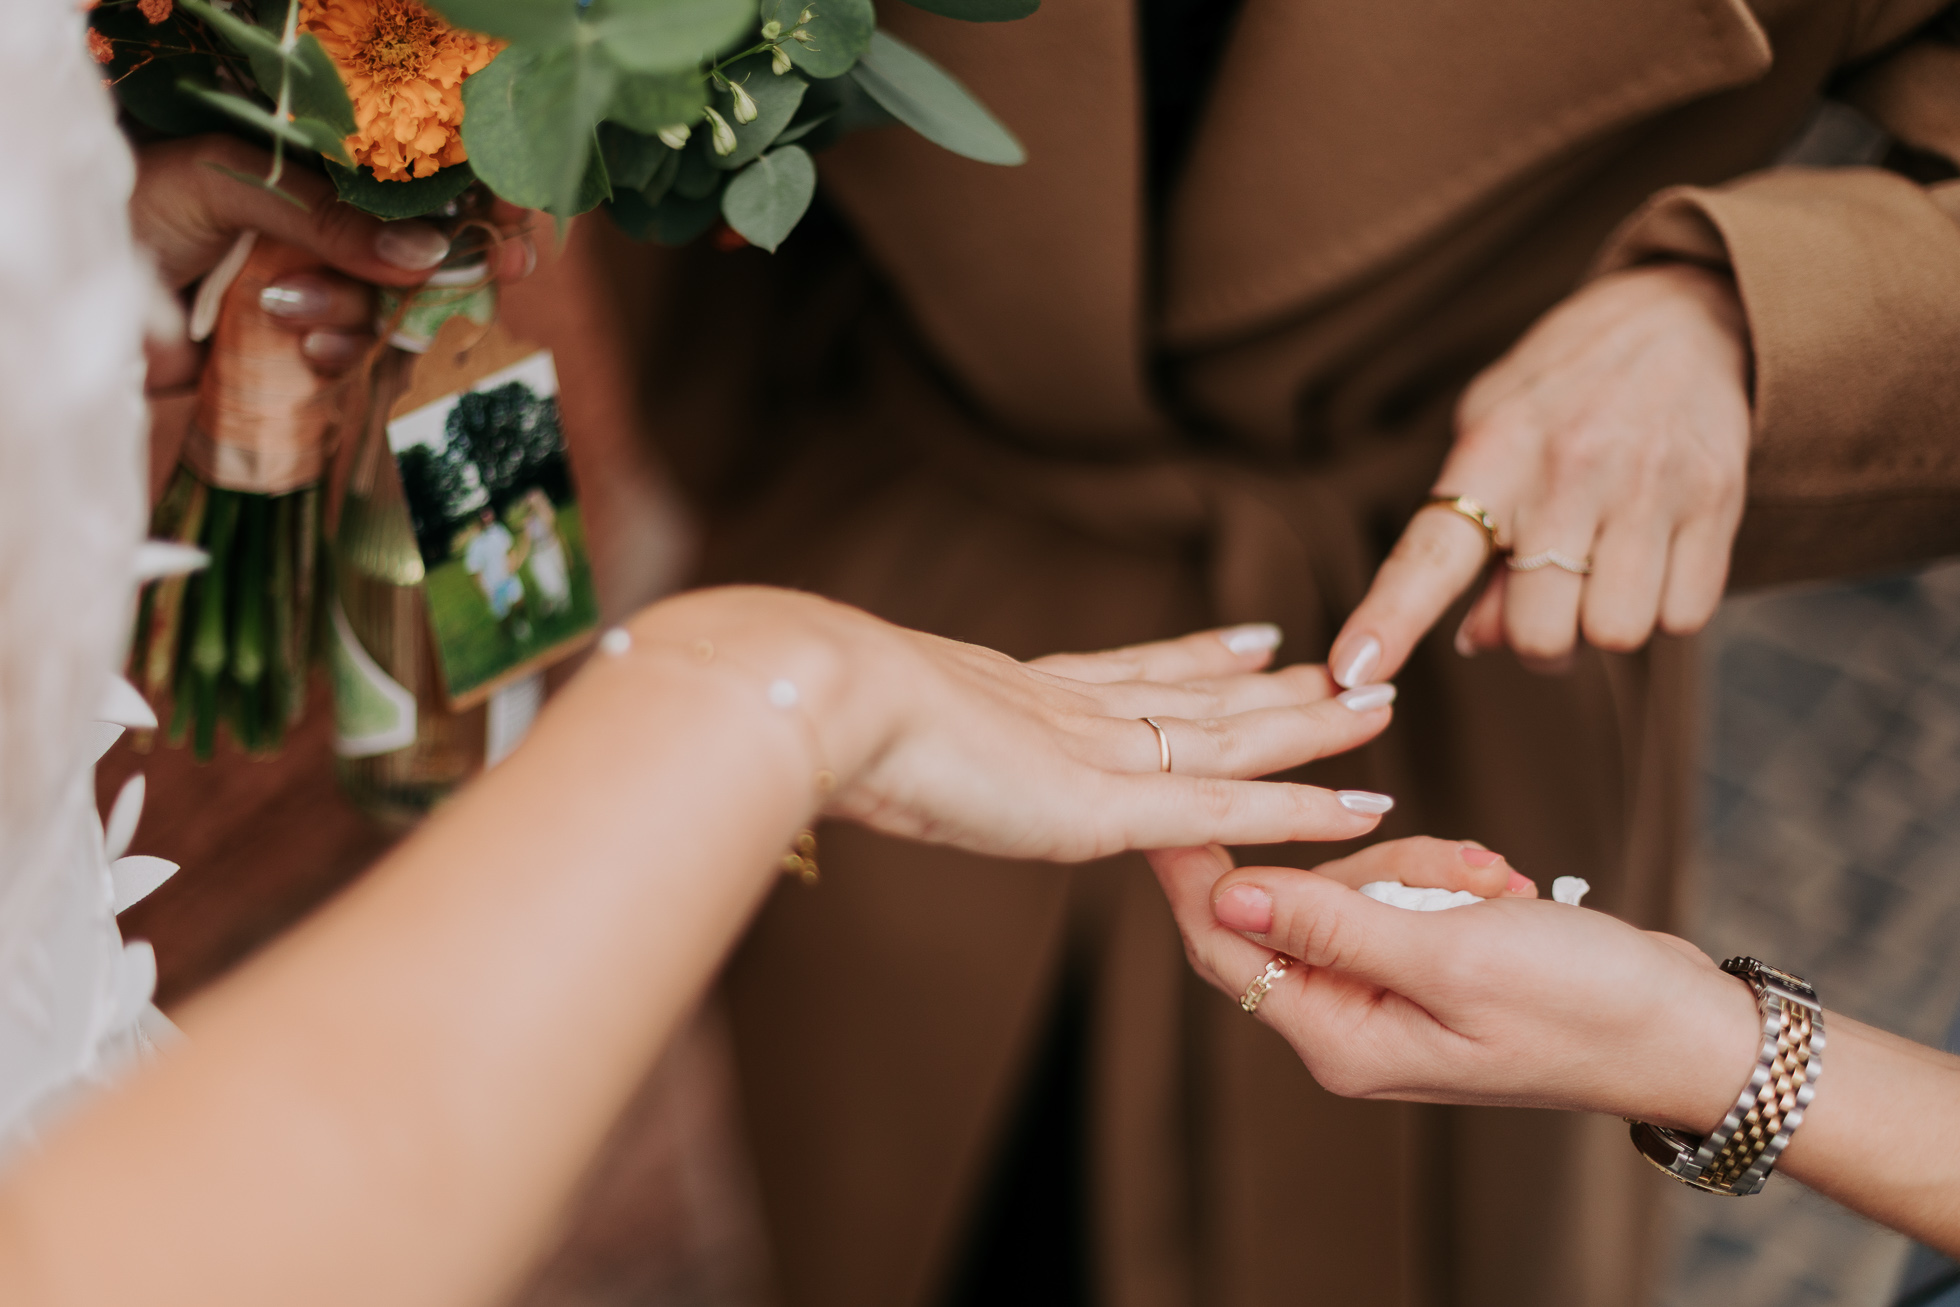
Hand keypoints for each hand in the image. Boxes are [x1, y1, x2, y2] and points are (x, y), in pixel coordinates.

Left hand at [133, 136, 535, 390]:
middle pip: (423, 261)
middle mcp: (331, 235)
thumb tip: (426, 253)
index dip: (477, 212)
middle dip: (440, 276)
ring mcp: (319, 294)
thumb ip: (327, 216)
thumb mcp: (231, 185)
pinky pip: (354, 364)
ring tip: (286, 313)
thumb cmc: (136, 208)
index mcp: (323, 175)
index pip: (422, 188)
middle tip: (469, 282)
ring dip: (356, 320)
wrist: (77, 291)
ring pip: (391, 316)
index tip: (513, 240)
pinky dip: (336, 362)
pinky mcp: (298, 354)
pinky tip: (297, 352)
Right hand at [624, 588, 1406, 862]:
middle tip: (1345, 665)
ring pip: (1236, 739)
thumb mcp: (859, 724)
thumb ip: (886, 737)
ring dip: (1311, 728)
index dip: (1198, 658)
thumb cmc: (816, 713)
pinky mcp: (1110, 805)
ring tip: (1376, 704)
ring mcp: (1099, 754)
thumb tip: (847, 738)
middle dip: (1275, 687)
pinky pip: (1231, 809)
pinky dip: (1301, 808)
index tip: (1250, 642)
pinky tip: (1364, 803)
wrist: (820, 699)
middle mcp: (1075, 711)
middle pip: (1201, 695)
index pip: (1133, 672)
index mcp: (1020, 693)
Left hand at [1150, 840, 1762, 1132]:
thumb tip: (1226, 889)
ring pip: (1352, 886)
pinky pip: (1401, 893)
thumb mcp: (1449, 953)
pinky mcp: (1422, 966)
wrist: (1683, 1029)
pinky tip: (1506, 887)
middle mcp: (1347, 1023)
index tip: (1169, 795)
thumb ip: (1332, 920)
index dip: (1189, 869)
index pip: (1222, 944)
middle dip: (1366, 865)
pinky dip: (1448, 877)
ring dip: (1423, 868)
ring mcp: (1384, 996)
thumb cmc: (1580, 1005)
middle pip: (1293, 905)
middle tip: (1460, 876)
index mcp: (1337, 1037)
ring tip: (1500, 888)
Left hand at [1326, 263, 1750, 684]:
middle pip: (1539, 634)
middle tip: (1548, 593)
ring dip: (1604, 622)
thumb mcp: (1491, 433)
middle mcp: (1568, 472)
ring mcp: (1648, 488)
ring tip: (1604, 565)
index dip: (1389, 620)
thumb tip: (1479, 641)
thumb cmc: (1562, 393)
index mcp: (1493, 453)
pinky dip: (1666, 608)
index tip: (1355, 669)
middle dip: (1539, 638)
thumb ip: (1469, 538)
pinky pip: (1685, 617)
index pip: (1430, 555)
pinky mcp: (1718, 501)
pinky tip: (1654, 555)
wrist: (1682, 313)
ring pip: (1616, 634)